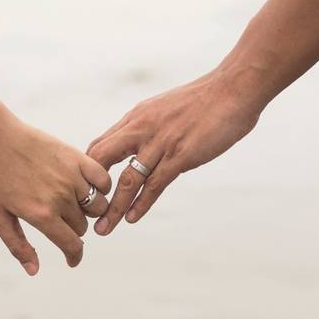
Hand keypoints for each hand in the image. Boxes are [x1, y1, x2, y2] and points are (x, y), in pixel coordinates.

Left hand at [0, 112, 111, 275]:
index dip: (74, 256)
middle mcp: (60, 198)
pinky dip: (100, 188)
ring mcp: (71, 177)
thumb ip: (17, 245)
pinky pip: (103, 181)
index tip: (72, 259)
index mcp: (41, 215)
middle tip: (58, 217)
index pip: (72, 245)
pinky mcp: (77, 158)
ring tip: (72, 201)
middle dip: (73, 228)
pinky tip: (86, 187)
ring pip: (97, 206)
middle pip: (82, 226)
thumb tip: (34, 271)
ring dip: (88, 209)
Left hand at [86, 69, 261, 234]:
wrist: (234, 89)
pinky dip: (141, 204)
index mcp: (137, 117)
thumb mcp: (166, 109)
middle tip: (84, 212)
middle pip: (102, 161)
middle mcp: (142, 129)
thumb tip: (145, 148)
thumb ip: (151, 128)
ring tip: (102, 229)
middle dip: (90, 189)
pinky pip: (155, 184)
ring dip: (113, 208)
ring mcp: (160, 142)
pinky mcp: (181, 155)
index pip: (100, 145)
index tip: (86, 191)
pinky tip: (131, 218)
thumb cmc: (205, 100)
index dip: (89, 170)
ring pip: (127, 180)